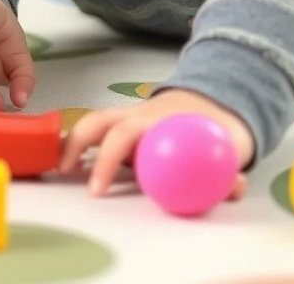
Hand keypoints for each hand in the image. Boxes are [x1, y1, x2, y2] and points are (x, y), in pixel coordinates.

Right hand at [60, 88, 252, 197]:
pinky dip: (82, 142)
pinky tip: (71, 163)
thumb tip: (233, 186)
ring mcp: (132, 115)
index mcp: (162, 121)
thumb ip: (229, 173)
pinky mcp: (127, 122)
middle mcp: (141, 114)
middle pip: (103, 122)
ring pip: (97, 120)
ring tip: (60, 167)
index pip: (127, 135)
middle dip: (80, 144)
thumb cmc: (218, 132)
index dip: (109, 160)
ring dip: (74, 141)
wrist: (215, 104)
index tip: (97, 189)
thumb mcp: (229, 151)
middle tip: (66, 172)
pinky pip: (101, 128)